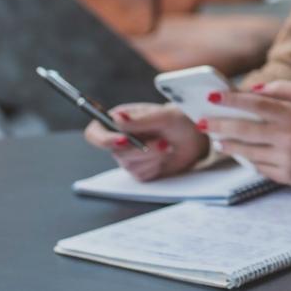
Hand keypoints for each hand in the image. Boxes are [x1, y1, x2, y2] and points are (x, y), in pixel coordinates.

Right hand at [83, 103, 206, 181]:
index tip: (123, 140)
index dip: (103, 139)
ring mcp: (128, 156)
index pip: (95, 133)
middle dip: (141, 149)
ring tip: (166, 145)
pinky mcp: (139, 170)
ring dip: (152, 157)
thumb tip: (116, 118)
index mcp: (120, 120)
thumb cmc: (180, 122)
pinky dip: (156, 166)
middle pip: (115, 152)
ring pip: (129, 165)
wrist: (196, 140)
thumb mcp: (164, 115)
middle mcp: (120, 138)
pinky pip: (141, 174)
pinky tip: (164, 157)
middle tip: (162, 141)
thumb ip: (140, 119)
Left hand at [202, 81, 290, 186]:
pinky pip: (259, 167)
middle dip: (219, 124)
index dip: (232, 99)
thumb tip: (251, 90)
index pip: (257, 104)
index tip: (212, 96)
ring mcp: (287, 158)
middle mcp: (289, 137)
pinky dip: (248, 158)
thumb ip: (282, 88)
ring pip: (247, 151)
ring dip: (228, 144)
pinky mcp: (287, 175)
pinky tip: (241, 152)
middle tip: (201, 121)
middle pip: (244, 130)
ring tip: (218, 138)